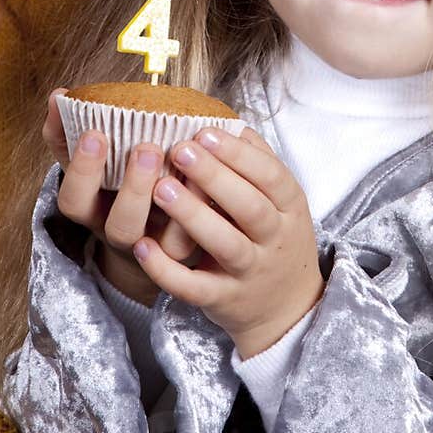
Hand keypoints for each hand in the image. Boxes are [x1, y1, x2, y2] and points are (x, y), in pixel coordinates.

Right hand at [44, 90, 198, 305]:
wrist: (145, 230)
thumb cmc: (110, 180)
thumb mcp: (86, 158)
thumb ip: (67, 130)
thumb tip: (58, 95)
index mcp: (92, 209)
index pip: (74, 200)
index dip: (82, 170)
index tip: (95, 133)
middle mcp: (121, 233)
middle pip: (121, 227)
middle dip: (134, 188)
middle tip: (147, 148)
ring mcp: (155, 245)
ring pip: (163, 242)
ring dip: (175, 199)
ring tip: (184, 158)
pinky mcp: (185, 249)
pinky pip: (194, 237)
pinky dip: (201, 204)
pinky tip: (207, 172)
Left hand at [133, 126, 324, 358]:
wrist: (288, 308)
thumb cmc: (276, 238)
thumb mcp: (282, 201)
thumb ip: (259, 162)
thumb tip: (231, 124)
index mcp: (289, 207)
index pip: (270, 176)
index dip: (238, 154)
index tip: (205, 131)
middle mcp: (274, 239)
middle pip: (249, 207)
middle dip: (214, 176)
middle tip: (180, 149)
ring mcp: (250, 272)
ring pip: (225, 244)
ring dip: (193, 216)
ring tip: (161, 188)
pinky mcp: (223, 300)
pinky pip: (194, 288)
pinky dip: (168, 270)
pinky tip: (143, 246)